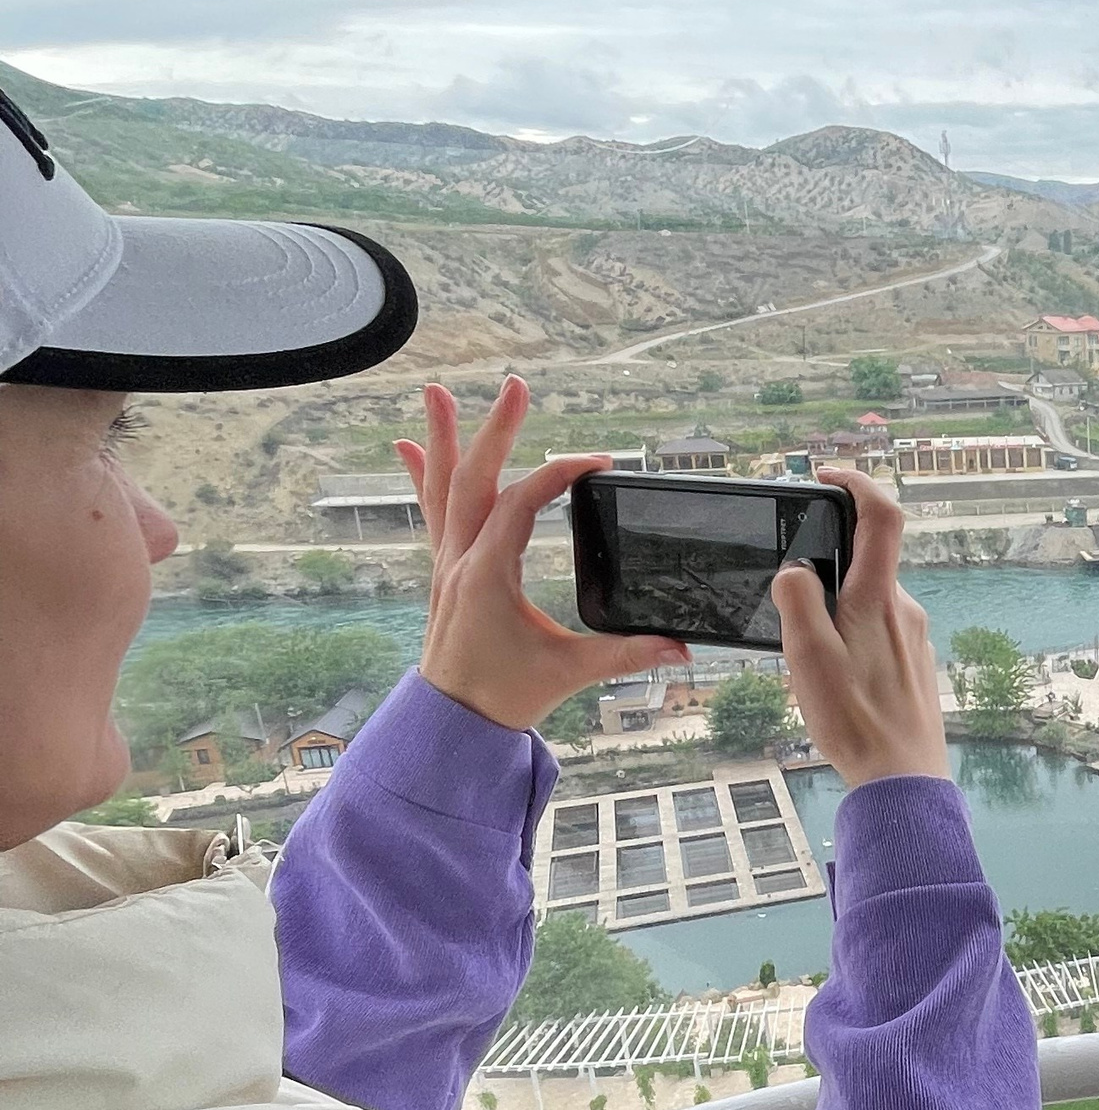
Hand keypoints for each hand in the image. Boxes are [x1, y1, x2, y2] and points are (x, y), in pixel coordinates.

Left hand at [403, 380, 686, 732]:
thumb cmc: (503, 698)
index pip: (523, 502)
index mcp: (489, 575)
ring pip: (442, 487)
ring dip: (442, 438)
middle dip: (494, 428)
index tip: (599, 461)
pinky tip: (406, 446)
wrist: (451, 724)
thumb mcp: (569, 673)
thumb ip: (626, 654)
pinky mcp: (443, 571)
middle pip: (474, 478)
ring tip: (435, 392)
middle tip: (513, 385)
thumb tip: (681, 648)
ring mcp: (446, 563)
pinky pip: (430, 512)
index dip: (561, 474)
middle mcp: (460, 560)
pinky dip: (421, 476)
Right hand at [771, 474, 948, 790]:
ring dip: (838, 612)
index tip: (826, 476)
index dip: (856, 481)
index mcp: (878, 598)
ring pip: (870, 600)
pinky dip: (852, 638)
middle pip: (867, 561)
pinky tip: (837, 679)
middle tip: (796, 607)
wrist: (902, 778)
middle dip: (829, 568)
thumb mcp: (806, 655)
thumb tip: (795, 567)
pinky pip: (879, 632)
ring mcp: (914, 636)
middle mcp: (904, 609)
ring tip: (814, 658)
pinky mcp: (915, 661)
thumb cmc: (855, 720)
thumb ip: (797, 599)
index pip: (882, 514)